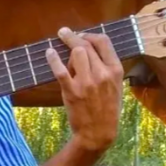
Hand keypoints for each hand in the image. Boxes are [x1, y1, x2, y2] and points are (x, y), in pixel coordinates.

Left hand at [46, 27, 123, 151]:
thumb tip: (86, 50)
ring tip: (58, 43)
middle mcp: (102, 74)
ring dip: (66, 45)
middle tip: (64, 32)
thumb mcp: (115, 86)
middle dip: (74, 36)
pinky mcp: (72, 91)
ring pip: (75, 53)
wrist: (98, 132)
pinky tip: (49, 53)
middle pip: (86, 45)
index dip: (90, 35)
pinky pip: (60, 70)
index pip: (104, 42)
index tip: (82, 35)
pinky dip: (53, 59)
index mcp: (115, 71)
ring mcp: (87, 82)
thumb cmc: (107, 109)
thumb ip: (104, 68)